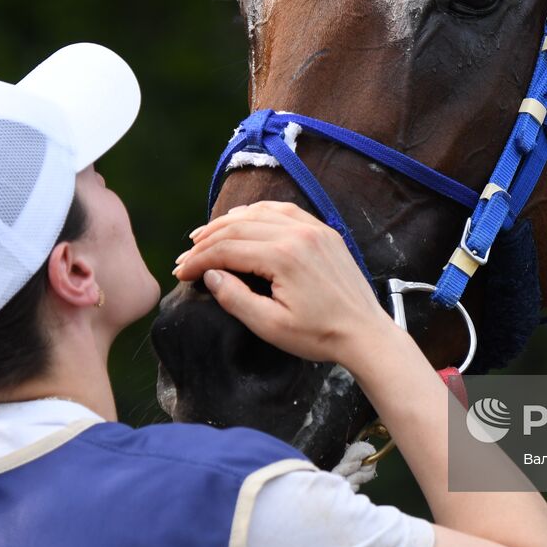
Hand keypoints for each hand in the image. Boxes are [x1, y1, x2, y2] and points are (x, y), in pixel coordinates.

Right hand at [172, 201, 396, 366]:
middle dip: (207, 241)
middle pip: (238, 227)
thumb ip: (235, 298)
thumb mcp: (270, 326)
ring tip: (205, 235)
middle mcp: (298, 234)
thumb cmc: (320, 336)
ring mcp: (314, 229)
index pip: (227, 249)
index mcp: (284, 257)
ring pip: (259, 213)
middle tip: (186, 255)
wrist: (366, 333)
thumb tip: (210, 275)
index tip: (180, 273)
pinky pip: (285, 211)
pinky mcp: (325, 232)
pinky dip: (258, 212)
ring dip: (228, 222)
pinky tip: (243, 219)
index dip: (199, 260)